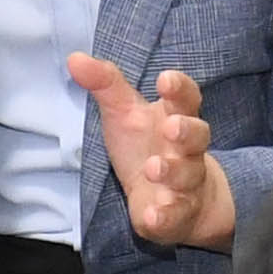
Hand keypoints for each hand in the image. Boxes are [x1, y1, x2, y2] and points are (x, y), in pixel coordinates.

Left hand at [67, 54, 235, 249]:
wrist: (180, 200)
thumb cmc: (148, 146)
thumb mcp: (125, 113)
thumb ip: (106, 84)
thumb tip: (74, 57)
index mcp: (176, 118)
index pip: (186, 98)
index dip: (179, 88)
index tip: (165, 79)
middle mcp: (187, 150)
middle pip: (197, 136)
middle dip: (187, 130)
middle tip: (170, 127)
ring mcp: (186, 183)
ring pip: (188, 175)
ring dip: (172, 171)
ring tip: (153, 167)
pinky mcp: (176, 214)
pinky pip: (175, 215)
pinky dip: (166, 215)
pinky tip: (154, 214)